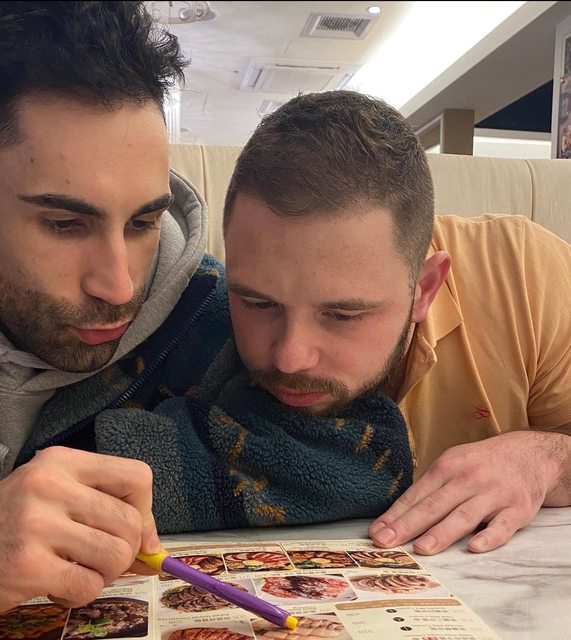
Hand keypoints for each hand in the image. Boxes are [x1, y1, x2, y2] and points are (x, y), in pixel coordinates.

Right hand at [0, 446, 159, 612]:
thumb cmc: (15, 523)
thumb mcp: (57, 498)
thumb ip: (106, 512)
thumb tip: (155, 549)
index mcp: (61, 461)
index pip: (137, 476)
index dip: (144, 509)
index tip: (132, 529)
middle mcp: (49, 485)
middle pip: (129, 522)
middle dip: (124, 550)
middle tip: (96, 557)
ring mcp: (36, 525)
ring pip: (116, 555)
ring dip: (104, 574)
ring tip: (75, 568)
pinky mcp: (27, 566)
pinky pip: (89, 586)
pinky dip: (80, 593)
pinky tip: (54, 584)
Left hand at [369, 430, 570, 554]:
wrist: (527, 454)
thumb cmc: (480, 464)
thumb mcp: (453, 464)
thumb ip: (430, 489)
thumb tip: (398, 515)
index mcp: (447, 467)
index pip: (416, 494)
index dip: (395, 514)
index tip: (376, 532)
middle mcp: (468, 479)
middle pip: (434, 505)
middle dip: (408, 525)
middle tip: (387, 542)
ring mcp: (493, 494)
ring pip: (464, 515)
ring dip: (442, 533)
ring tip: (421, 548)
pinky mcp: (517, 508)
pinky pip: (502, 525)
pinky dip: (489, 536)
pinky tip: (474, 547)